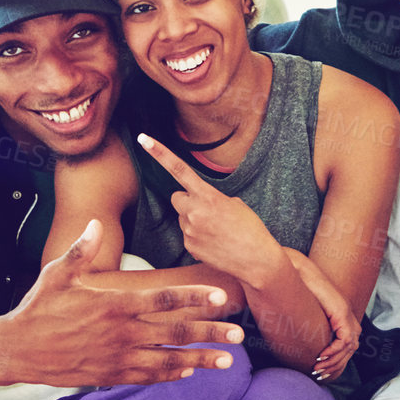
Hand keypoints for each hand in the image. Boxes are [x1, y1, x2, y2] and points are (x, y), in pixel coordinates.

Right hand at [0, 219, 241, 386]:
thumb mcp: (58, 274)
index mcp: (113, 304)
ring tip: (227, 361)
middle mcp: (121, 332)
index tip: (221, 297)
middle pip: (175, 332)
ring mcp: (117, 357)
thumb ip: (83, 249)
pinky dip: (170, 375)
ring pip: (168, 360)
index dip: (195, 297)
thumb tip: (99, 223)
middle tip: (240, 334)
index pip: (163, 299)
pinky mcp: (110, 375)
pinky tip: (188, 372)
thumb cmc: (38, 307)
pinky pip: (147, 376)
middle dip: (211, 332)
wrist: (18, 349)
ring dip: (200, 360)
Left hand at [139, 134, 284, 282]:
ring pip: (183, 218)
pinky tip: (215, 243)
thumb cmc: (251, 229)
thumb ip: (212, 199)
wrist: (256, 260)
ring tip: (217, 231)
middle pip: (176, 198)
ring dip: (195, 221)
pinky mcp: (189, 248)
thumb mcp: (235, 204)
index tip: (143, 139)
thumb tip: (201, 205)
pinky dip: (198, 237)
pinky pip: (188, 236)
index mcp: (208, 196)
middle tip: (207, 210)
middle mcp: (194, 212)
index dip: (159, 153)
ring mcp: (189, 232)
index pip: (179, 170)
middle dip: (187, 201)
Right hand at [283, 247, 358, 380]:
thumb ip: (300, 322)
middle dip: (337, 365)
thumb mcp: (297, 309)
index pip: (346, 342)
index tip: (321, 369)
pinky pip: (344, 339)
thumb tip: (289, 337)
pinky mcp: (341, 311)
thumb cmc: (287, 285)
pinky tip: (320, 357)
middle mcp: (345, 312)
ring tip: (318, 369)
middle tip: (320, 375)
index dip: (336, 359)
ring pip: (350, 346)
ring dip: (335, 361)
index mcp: (337, 312)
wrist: (289, 267)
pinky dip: (334, 351)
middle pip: (351, 347)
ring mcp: (344, 311)